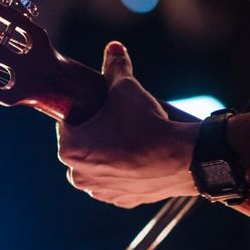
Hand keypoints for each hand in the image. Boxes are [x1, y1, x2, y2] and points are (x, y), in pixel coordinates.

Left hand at [56, 41, 199, 207]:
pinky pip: (116, 183)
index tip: (99, 107)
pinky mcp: (122, 201)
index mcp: (70, 149)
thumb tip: (114, 48)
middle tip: (116, 122)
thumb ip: (115, 67)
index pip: (67, 123)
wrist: (182, 158)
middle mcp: (79, 175)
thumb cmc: (147, 124)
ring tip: (128, 140)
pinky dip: (124, 172)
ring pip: (98, 167)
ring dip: (108, 155)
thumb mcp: (126, 88)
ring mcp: (100, 192)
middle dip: (95, 134)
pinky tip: (137, 159)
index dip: (83, 112)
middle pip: (81, 146)